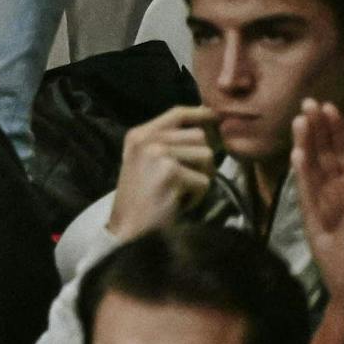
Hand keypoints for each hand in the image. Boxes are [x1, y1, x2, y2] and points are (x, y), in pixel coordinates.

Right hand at [107, 106, 222, 243]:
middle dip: (201, 159)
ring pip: (206, 156)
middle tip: (185, 180)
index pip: (177, 113)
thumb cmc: (141, 198)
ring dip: (200, 178)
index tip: (216, 119)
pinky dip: (197, 197)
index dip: (201, 114)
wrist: (127, 229)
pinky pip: (205, 180)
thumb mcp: (146, 161)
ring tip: (179, 191)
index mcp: (138, 135)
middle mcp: (146, 139)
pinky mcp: (170, 173)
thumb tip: (208, 123)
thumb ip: (169, 142)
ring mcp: (157, 154)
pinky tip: (177, 203)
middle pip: (199, 136)